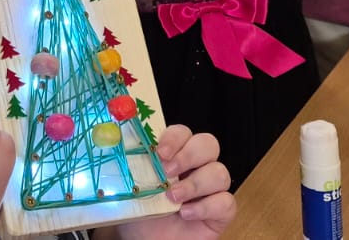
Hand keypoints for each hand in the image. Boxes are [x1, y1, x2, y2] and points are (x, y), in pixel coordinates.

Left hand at [117, 125, 233, 238]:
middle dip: (189, 155)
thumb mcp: (132, 187)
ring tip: (173, 198)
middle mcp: (197, 168)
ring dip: (196, 183)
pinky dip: (206, 206)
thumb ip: (133, 167)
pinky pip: (226, 202)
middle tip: (168, 172)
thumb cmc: (141, 213)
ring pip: (220, 173)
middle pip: (208, 145)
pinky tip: (186, 214)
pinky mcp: (220, 213)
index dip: (175, 138)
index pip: (183, 133)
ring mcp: (211, 190)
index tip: (159, 152)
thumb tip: (122, 145)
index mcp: (175, 155)